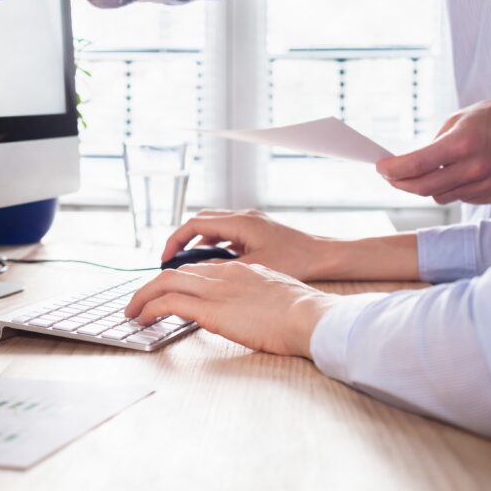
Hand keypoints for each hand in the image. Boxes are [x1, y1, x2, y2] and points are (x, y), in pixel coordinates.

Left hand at [125, 262, 337, 357]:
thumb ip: (255, 296)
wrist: (309, 316)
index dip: (177, 279)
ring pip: (165, 283)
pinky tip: (143, 319)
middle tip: (139, 301)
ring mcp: (216, 289)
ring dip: (143, 296)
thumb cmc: (302, 313)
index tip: (166, 291)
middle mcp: (223, 274)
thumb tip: (247, 309)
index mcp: (240, 270)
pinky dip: (150, 308)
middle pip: (176, 273)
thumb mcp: (274, 295)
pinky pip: (168, 303)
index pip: (198, 269)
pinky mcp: (210, 309)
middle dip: (152, 286)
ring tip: (132, 312)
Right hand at [161, 210, 331, 281]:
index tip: (165, 258)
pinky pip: (228, 234)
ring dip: (199, 243)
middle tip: (171, 261)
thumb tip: (197, 273)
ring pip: (215, 227)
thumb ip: (222, 268)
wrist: (325, 256)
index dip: (176, 240)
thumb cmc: (296, 260)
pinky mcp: (258, 231)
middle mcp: (244, 217)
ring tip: (189, 265)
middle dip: (183, 240)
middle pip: (201, 222)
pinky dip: (215, 245)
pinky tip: (215, 264)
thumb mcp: (253, 268)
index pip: (195, 224)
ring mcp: (251, 223)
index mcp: (240, 222)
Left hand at [376, 93, 490, 204]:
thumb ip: (434, 144)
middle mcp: (474, 167)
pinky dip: (450, 189)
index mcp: (462, 144)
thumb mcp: (458, 120)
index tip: (380, 168)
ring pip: (440, 196)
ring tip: (423, 173)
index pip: (416, 165)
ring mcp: (486, 184)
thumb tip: (411, 163)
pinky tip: (453, 175)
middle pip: (423, 188)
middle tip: (390, 176)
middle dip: (400, 183)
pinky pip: (460, 198)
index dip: (393, 170)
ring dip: (425, 187)